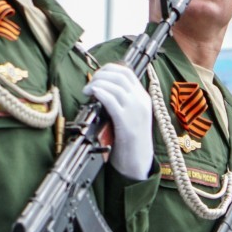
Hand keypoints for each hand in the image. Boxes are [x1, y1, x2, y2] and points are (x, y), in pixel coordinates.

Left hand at [84, 64, 153, 179]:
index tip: (97, 75)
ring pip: (115, 85)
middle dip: (101, 75)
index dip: (109, 69)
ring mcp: (135, 111)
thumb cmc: (130, 141)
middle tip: (89, 84)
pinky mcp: (126, 122)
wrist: (138, 161)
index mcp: (144, 98)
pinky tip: (93, 95)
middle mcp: (141, 101)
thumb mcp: (130, 116)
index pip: (127, 72)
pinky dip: (100, 93)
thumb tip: (103, 87)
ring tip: (88, 91)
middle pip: (120, 76)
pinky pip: (111, 100)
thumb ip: (122, 101)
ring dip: (97, 84)